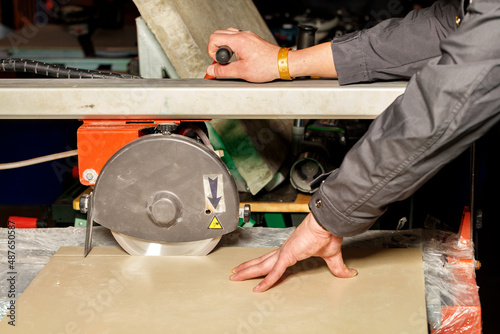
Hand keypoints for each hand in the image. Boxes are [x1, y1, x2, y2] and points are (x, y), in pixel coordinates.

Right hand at [206, 28, 279, 81]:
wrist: (282, 64)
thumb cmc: (266, 66)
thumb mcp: (241, 71)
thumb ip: (223, 70)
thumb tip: (211, 70)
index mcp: (238, 40)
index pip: (214, 38)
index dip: (212, 51)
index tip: (218, 61)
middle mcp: (243, 35)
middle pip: (219, 34)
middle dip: (217, 48)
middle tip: (222, 60)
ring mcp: (248, 36)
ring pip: (228, 35)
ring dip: (225, 47)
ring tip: (230, 59)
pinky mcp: (252, 39)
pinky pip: (238, 38)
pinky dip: (234, 46)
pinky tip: (239, 57)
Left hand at [230, 213, 357, 291]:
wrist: (328, 223)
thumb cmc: (328, 233)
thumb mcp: (332, 256)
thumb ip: (337, 267)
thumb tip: (348, 273)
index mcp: (292, 249)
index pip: (273, 260)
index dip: (263, 265)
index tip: (254, 269)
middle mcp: (285, 250)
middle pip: (262, 262)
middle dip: (248, 268)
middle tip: (235, 273)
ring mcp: (285, 252)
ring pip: (262, 265)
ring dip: (248, 271)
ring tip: (236, 276)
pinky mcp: (288, 255)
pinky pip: (275, 271)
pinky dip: (267, 280)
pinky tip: (258, 287)